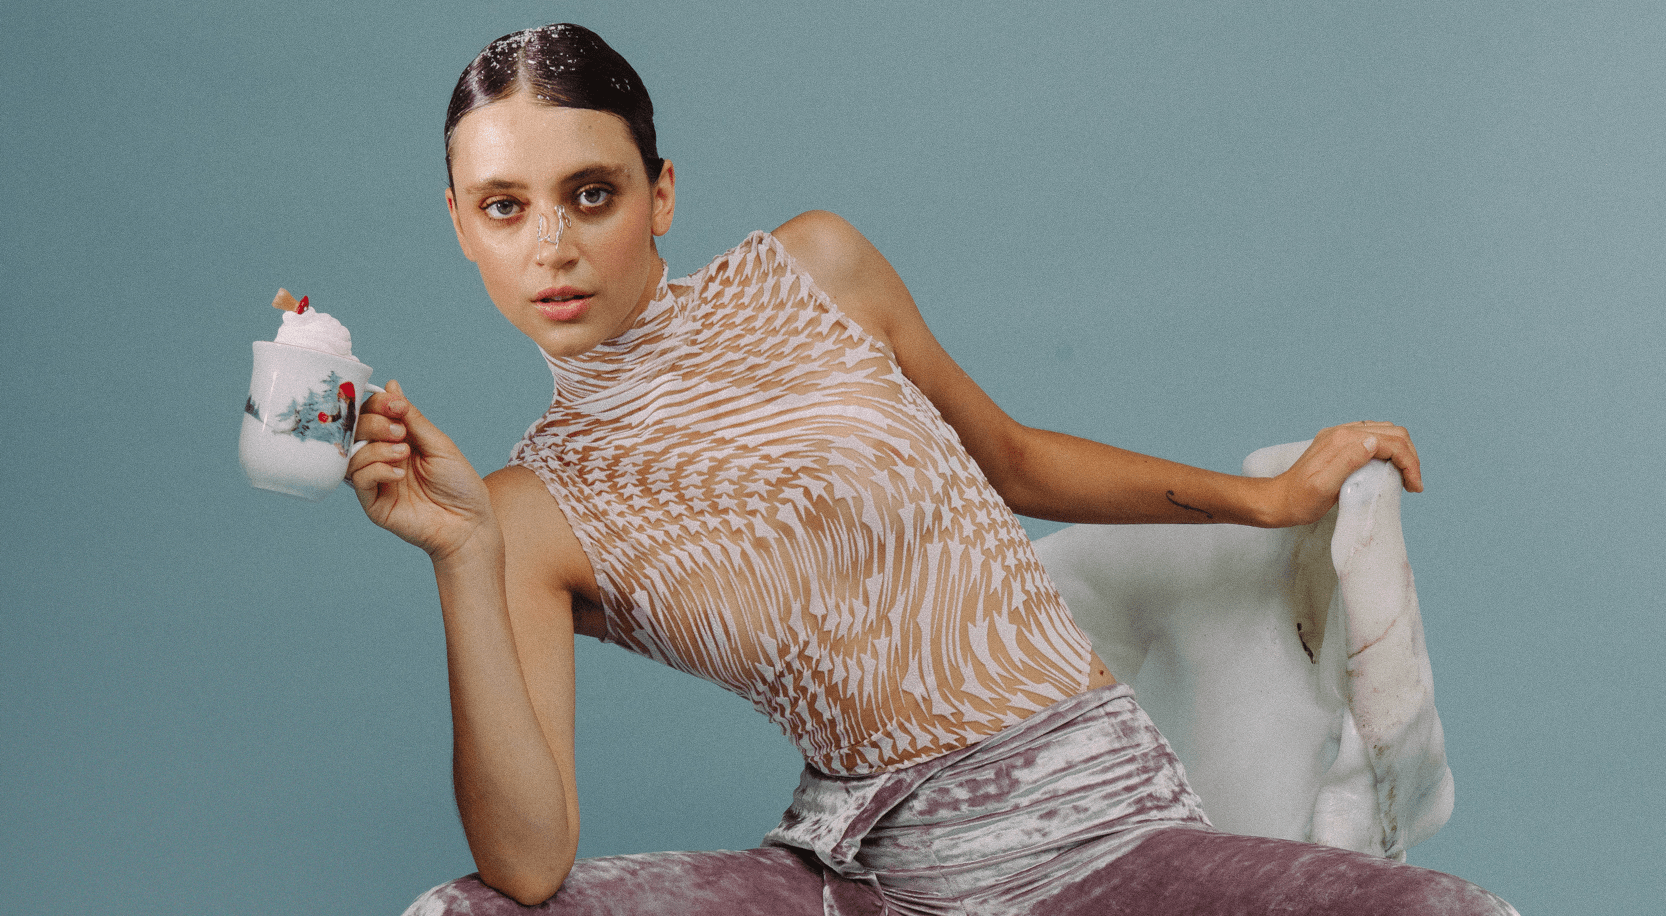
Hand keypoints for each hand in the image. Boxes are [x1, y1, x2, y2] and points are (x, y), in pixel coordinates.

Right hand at [347, 379, 496, 558]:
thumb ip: (412, 418)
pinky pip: (358, 480)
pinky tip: (398, 473)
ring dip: (376, 448)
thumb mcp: (438, 444)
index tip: (394, 404)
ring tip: (403, 453)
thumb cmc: (458, 484)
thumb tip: (392, 386)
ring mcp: (376, 480)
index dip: (377, 405)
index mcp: (398, 440)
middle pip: (357, 431)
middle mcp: (383, 457)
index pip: (372, 415)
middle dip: (374, 424)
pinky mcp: (373, 503)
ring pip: (353, 455)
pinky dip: (375, 470)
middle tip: (399, 430)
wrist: (468, 523)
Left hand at [1266, 421, 1422, 526]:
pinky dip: (1389, 451)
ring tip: (1406, 477)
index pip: (1389, 441)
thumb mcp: (1323, 487)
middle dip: (1410, 456)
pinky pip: (1372, 438)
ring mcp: (1340, 435)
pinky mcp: (1338, 443)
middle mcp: (1342, 432)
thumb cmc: (1300, 501)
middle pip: (1392, 432)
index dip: (1409, 462)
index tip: (1414, 487)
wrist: (1278, 501)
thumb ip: (1347, 462)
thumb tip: (1372, 443)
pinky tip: (1388, 469)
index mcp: (1342, 440)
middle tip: (1414, 484)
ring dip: (1402, 452)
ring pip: (1385, 432)